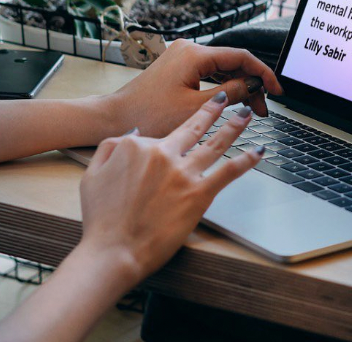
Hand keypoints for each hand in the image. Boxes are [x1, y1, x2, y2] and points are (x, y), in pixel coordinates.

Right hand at [79, 92, 261, 286]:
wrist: (113, 251)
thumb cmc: (102, 219)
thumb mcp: (93, 173)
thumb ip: (111, 147)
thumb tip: (134, 133)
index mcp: (139, 146)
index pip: (160, 135)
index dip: (165, 141)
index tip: (174, 140)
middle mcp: (164, 153)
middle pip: (195, 126)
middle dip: (213, 109)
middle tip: (225, 99)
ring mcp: (183, 173)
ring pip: (216, 142)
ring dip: (234, 126)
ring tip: (246, 114)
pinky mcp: (198, 194)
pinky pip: (228, 171)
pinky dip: (246, 160)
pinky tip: (258, 152)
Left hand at [101, 40, 282, 137]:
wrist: (115, 118)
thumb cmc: (148, 115)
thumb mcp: (196, 108)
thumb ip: (230, 94)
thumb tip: (254, 86)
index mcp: (195, 54)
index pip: (241, 57)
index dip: (262, 74)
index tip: (277, 90)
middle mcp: (189, 49)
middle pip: (232, 62)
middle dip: (251, 85)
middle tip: (263, 109)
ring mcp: (182, 58)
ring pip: (221, 69)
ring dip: (238, 88)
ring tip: (251, 110)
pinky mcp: (178, 69)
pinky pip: (208, 74)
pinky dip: (222, 88)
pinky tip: (232, 103)